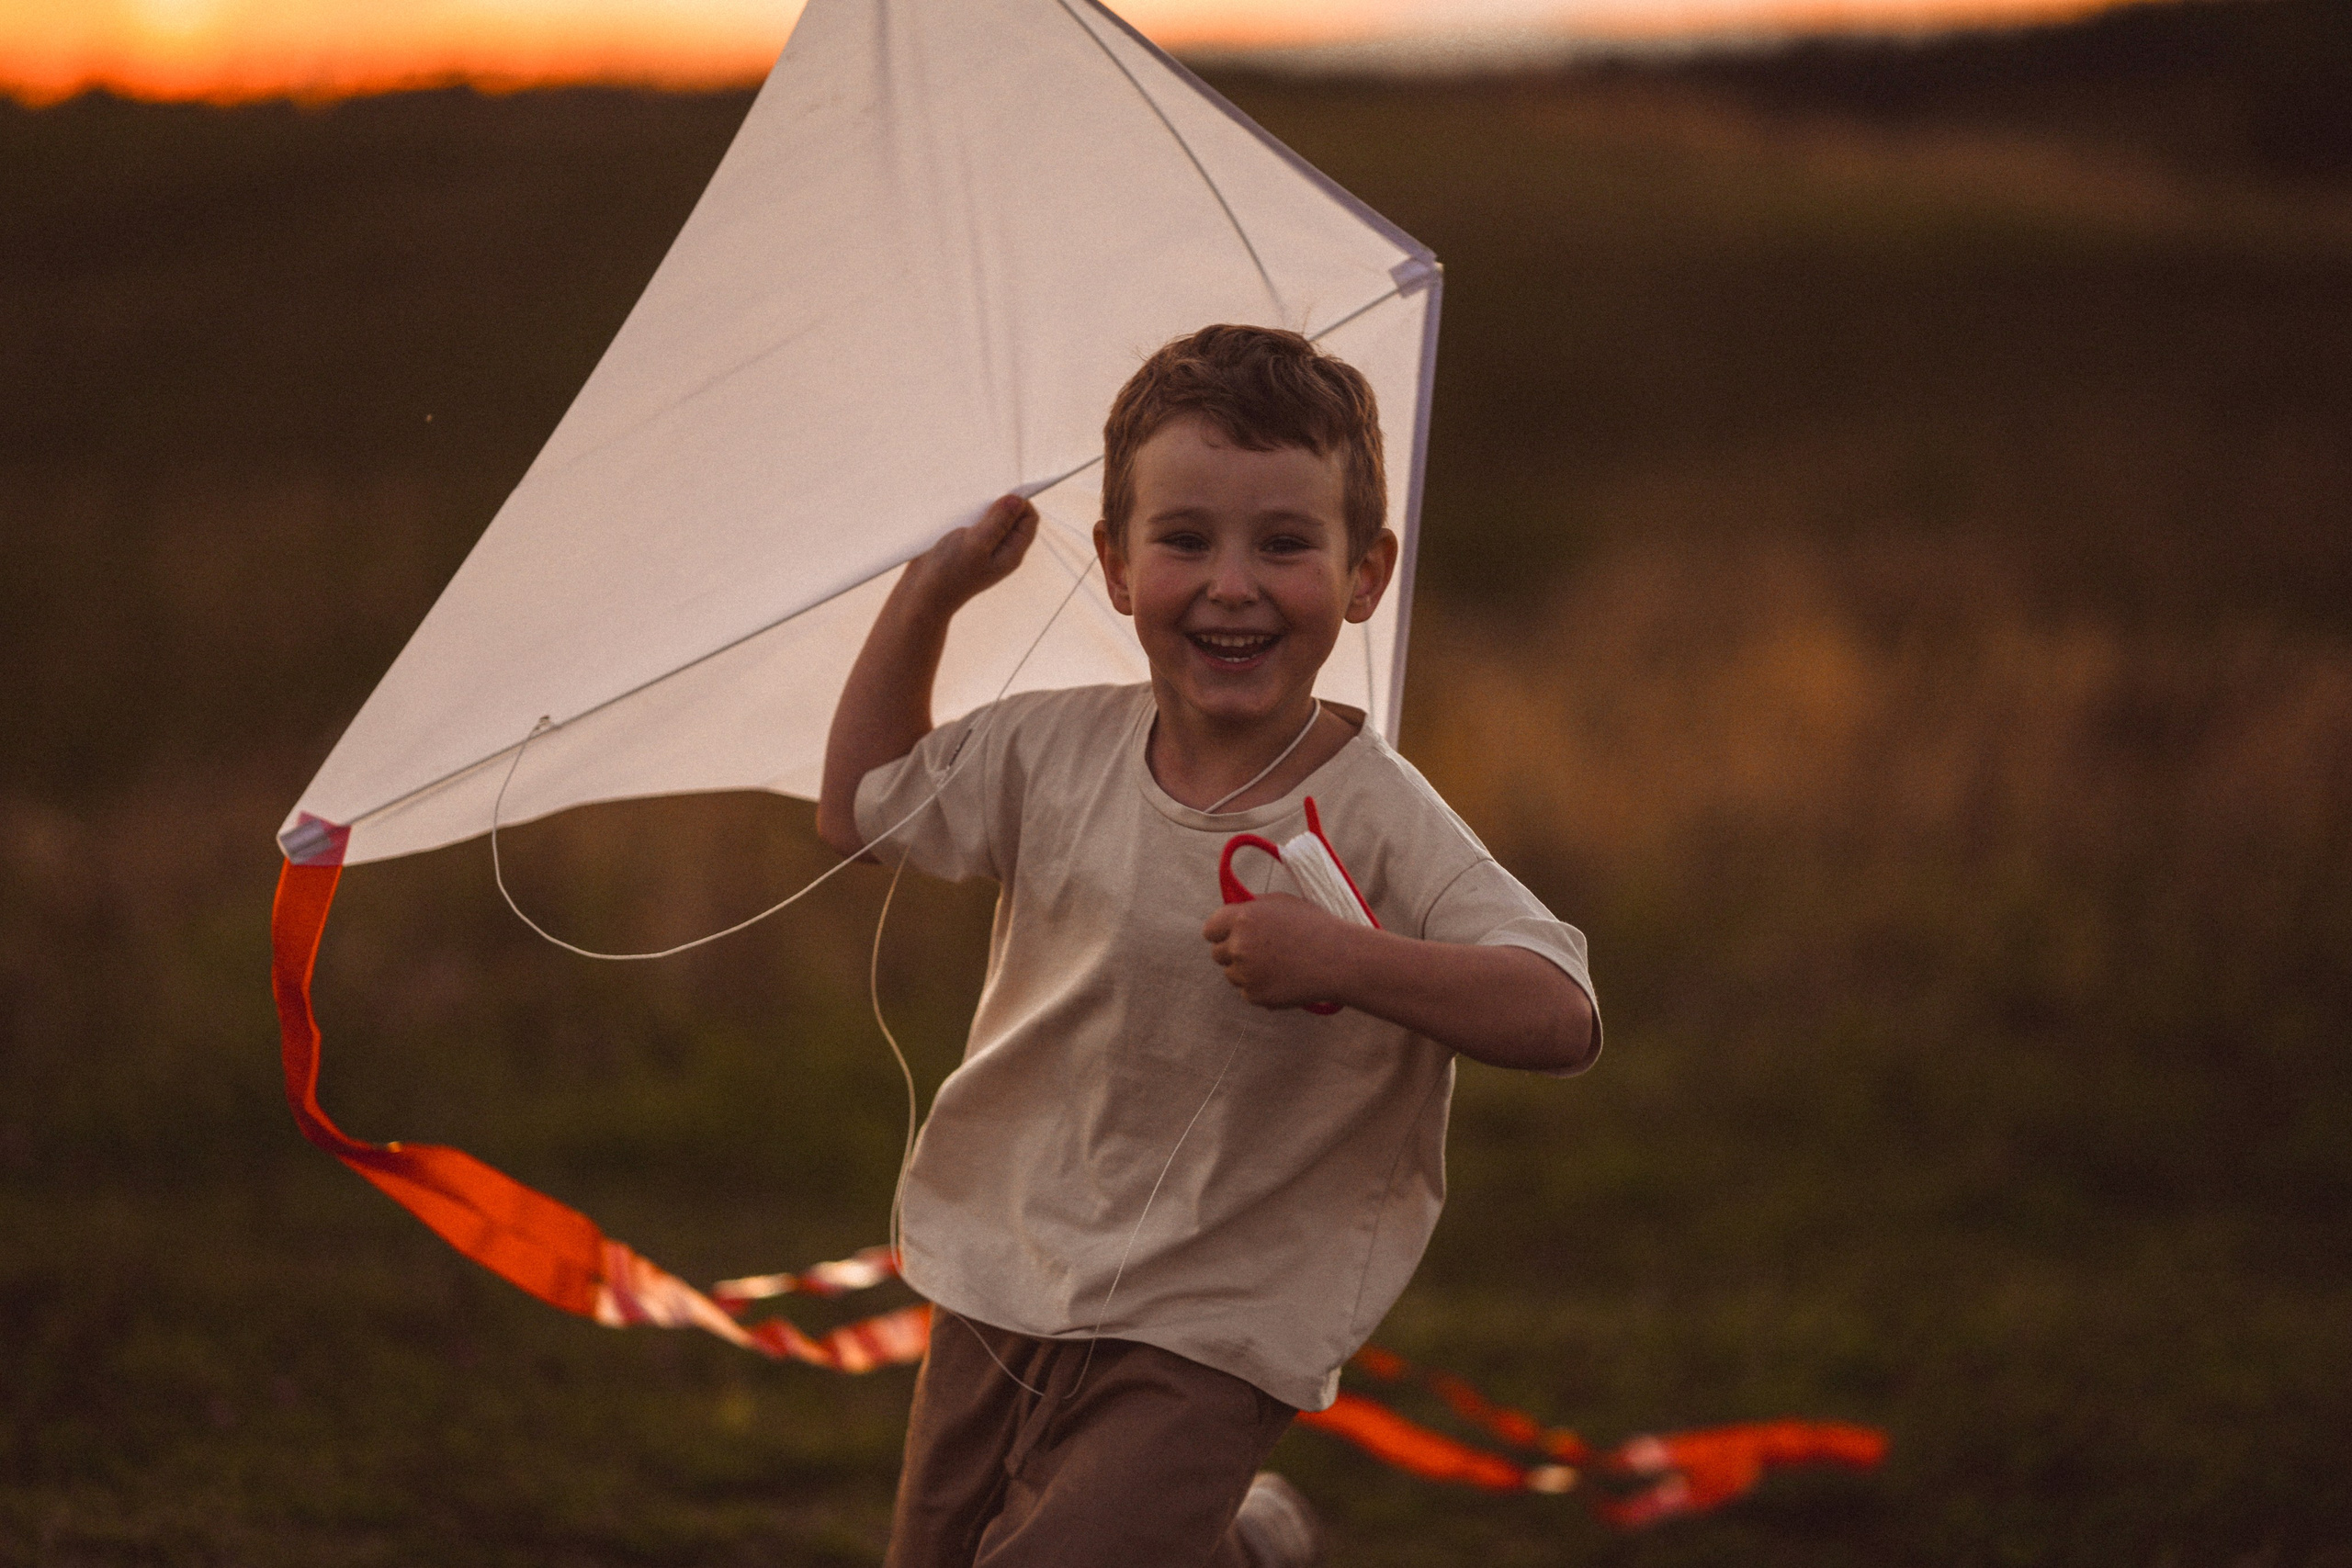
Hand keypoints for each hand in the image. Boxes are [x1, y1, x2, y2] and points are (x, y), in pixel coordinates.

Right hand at [905, 493, 1038, 611]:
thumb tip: (1018, 500)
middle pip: (1013, 517)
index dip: (1019, 503)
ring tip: (965, 513)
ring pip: (992, 518)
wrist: (920, 595)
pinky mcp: (967, 546)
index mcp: (1011, 553)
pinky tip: (955, 517)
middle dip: (999, 504)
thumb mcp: (977, 543)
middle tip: (978, 505)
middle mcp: (1002, 550)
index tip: (997, 498)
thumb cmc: (949, 573)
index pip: (1030, 519)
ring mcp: (984, 549)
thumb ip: (999, 521)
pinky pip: (975, 524)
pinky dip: (968, 515)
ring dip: (981, 509)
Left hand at [1202, 894, 1357, 1010]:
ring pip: (1232, 975)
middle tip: (1259, 952)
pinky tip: (1284, 979)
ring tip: (1279, 965)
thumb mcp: (1281, 904)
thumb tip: (1231, 915)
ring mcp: (1246, 973)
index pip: (1210, 929)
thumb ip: (1251, 909)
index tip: (1230, 936)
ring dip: (1247, 972)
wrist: (1339, 959)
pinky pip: (1247, 992)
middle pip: (1218, 954)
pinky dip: (1261, 988)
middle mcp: (1239, 945)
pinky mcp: (1255, 995)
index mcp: (1242, 918)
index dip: (1221, 933)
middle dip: (1233, 953)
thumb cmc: (1314, 926)